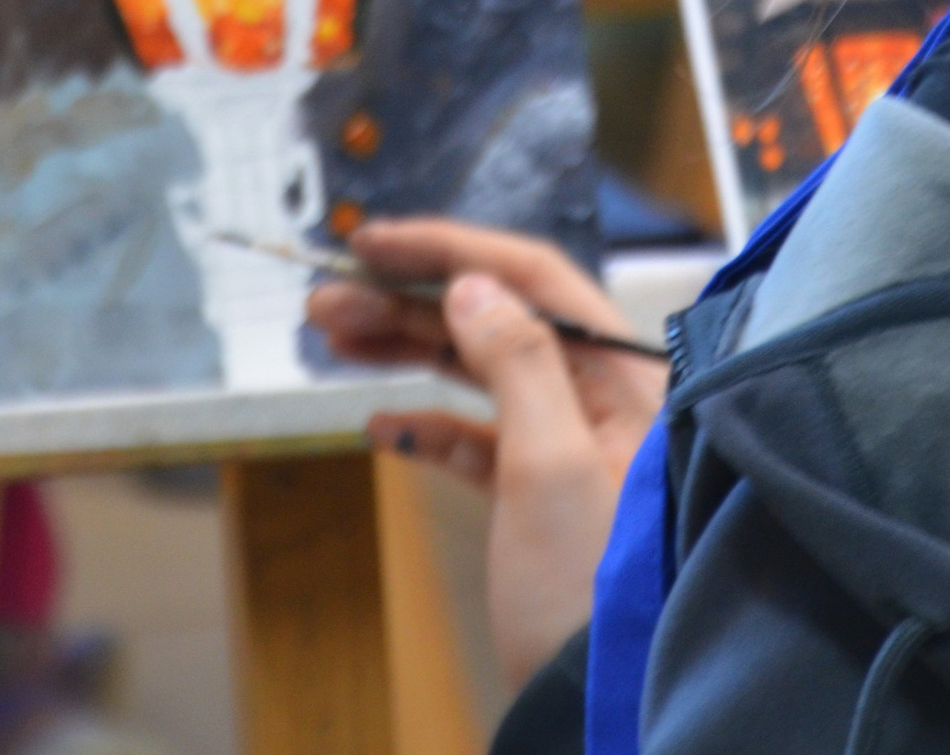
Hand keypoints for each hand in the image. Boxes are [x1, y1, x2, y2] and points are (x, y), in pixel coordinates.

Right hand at [308, 218, 666, 690]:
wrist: (600, 714)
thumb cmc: (590, 593)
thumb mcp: (549, 468)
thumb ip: (517, 365)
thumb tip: (473, 284)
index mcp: (622, 376)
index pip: (533, 279)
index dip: (452, 248)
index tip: (375, 241)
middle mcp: (600, 399)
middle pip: (495, 322)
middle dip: (410, 304)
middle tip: (327, 299)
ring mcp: (568, 449)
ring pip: (479, 375)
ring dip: (406, 353)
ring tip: (334, 337)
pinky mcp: (538, 500)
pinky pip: (478, 442)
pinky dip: (429, 428)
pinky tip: (382, 427)